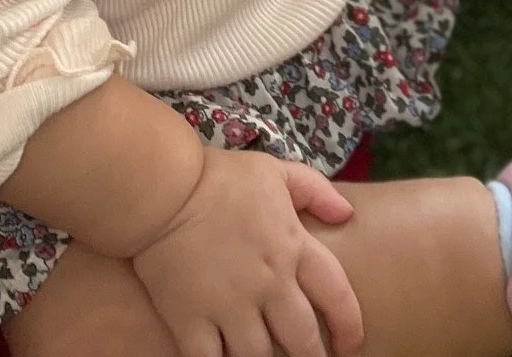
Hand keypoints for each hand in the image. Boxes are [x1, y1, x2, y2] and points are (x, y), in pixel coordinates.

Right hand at [131, 147, 362, 356]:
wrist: (162, 188)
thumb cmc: (218, 177)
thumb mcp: (273, 171)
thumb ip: (314, 190)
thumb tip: (347, 213)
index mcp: (291, 247)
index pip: (337, 295)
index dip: (349, 327)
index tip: (349, 345)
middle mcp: (268, 284)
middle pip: (303, 341)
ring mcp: (230, 306)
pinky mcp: (191, 320)